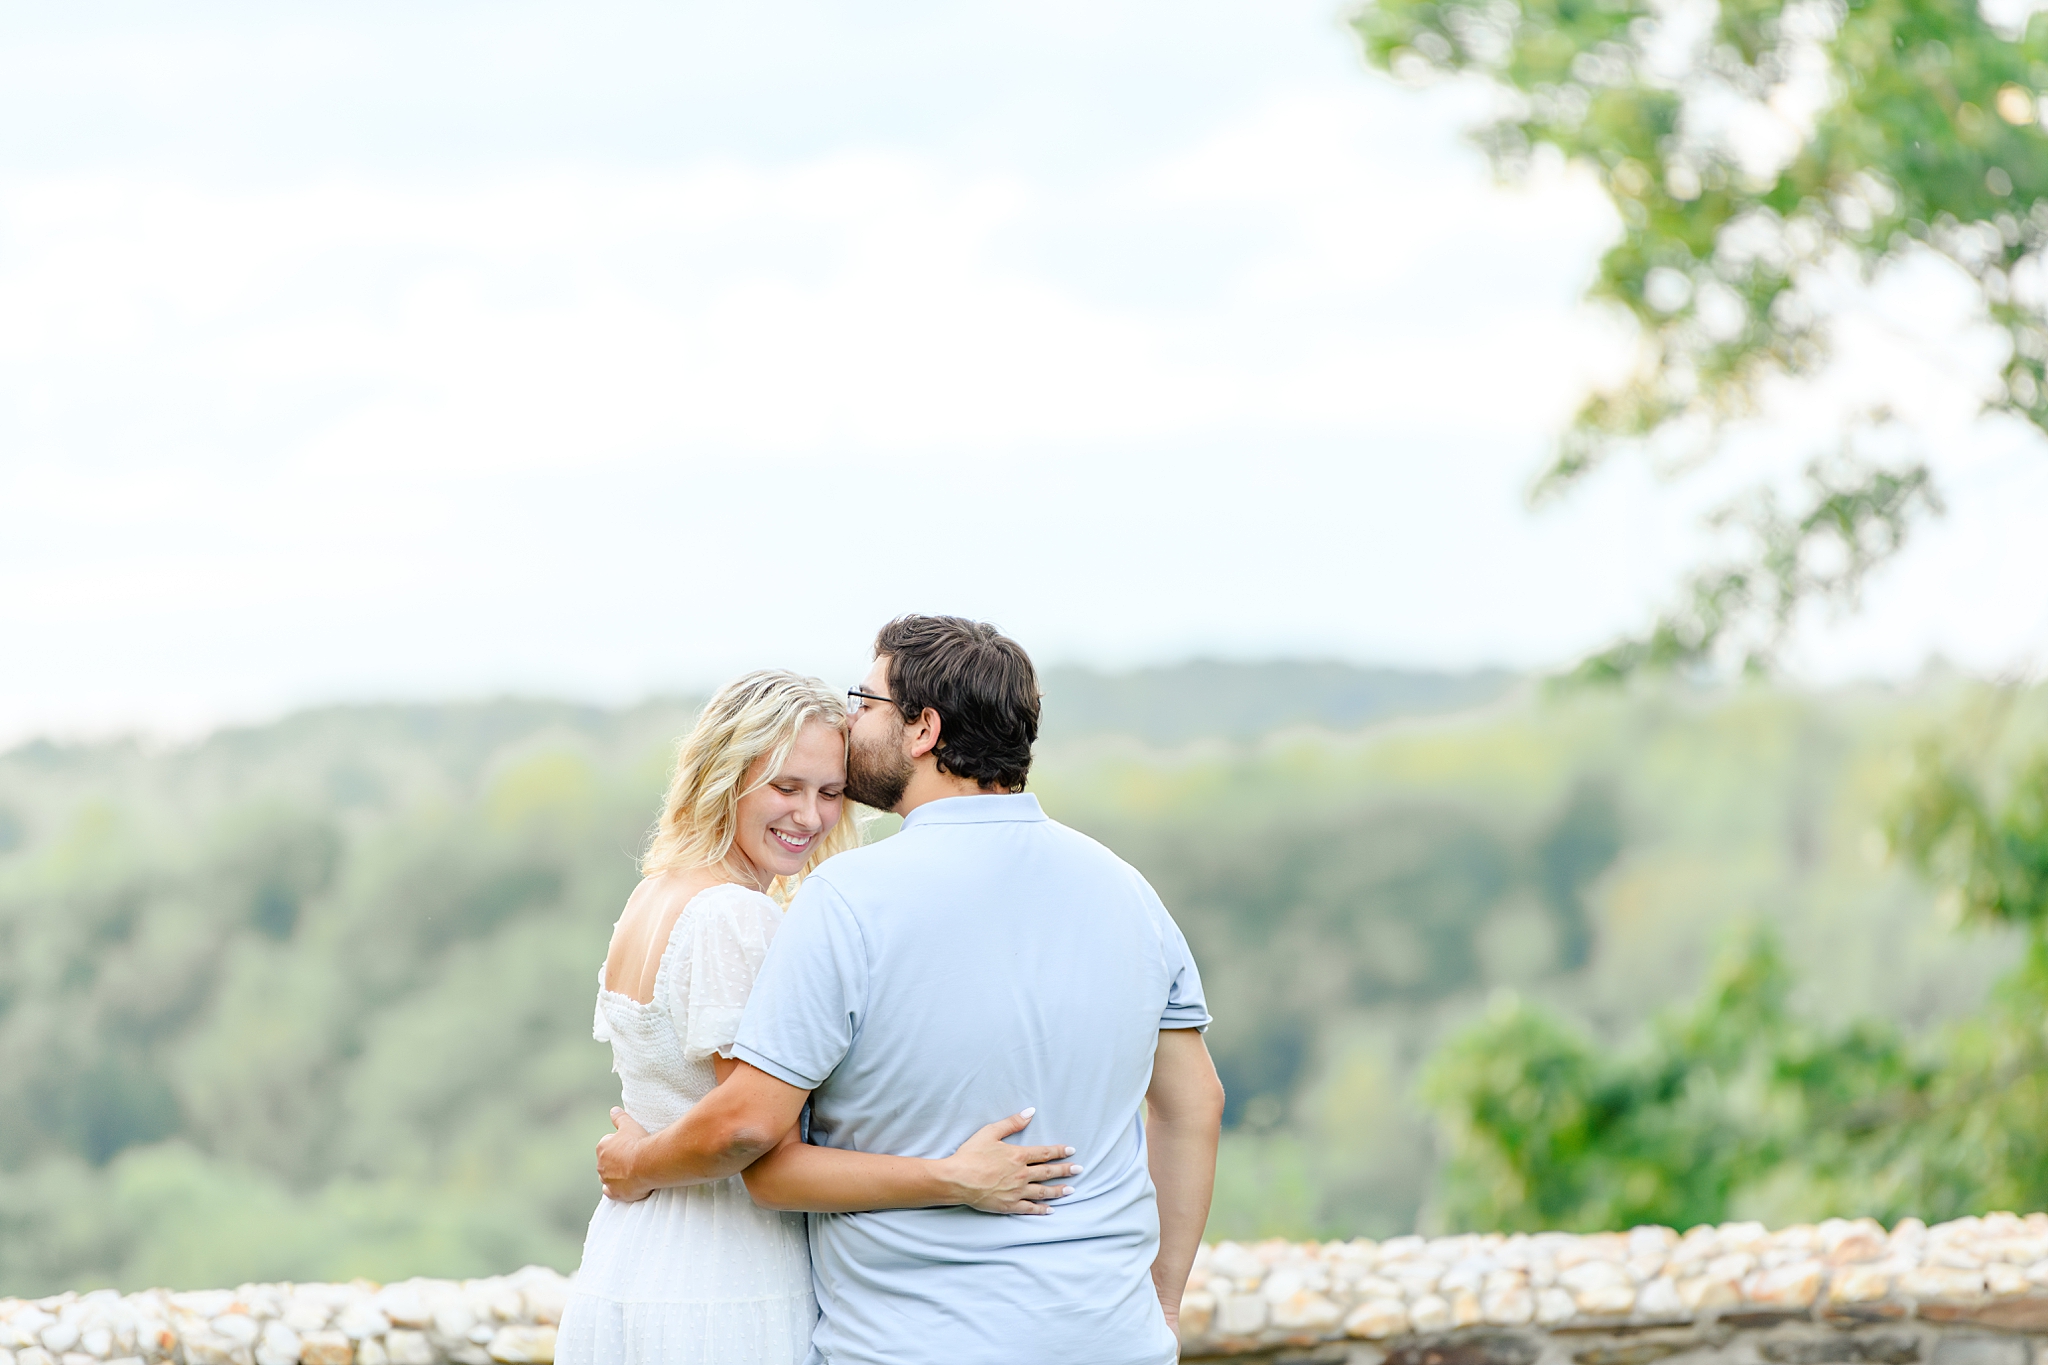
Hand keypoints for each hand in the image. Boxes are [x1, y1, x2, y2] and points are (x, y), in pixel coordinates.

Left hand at [597, 1107, 654, 1201]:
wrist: (647, 1163)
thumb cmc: (638, 1142)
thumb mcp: (629, 1124)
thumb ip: (619, 1117)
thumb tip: (613, 1110)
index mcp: (602, 1147)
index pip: (607, 1145)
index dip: (620, 1145)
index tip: (630, 1145)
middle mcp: (600, 1164)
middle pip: (607, 1162)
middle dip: (617, 1161)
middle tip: (633, 1158)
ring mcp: (607, 1180)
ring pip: (608, 1177)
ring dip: (616, 1175)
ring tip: (631, 1171)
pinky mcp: (615, 1193)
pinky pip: (610, 1192)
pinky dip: (614, 1190)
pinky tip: (623, 1187)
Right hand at [939, 1108, 1080, 1214]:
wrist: (957, 1179)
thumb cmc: (971, 1155)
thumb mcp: (990, 1132)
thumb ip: (1012, 1123)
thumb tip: (1030, 1112)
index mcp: (1018, 1156)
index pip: (1045, 1153)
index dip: (1060, 1151)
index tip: (1071, 1151)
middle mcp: (1022, 1174)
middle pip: (1048, 1172)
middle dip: (1065, 1170)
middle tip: (1079, 1170)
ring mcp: (1017, 1191)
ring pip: (1043, 1191)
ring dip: (1058, 1190)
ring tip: (1071, 1190)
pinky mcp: (1009, 1205)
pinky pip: (1030, 1208)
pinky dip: (1041, 1209)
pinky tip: (1050, 1209)